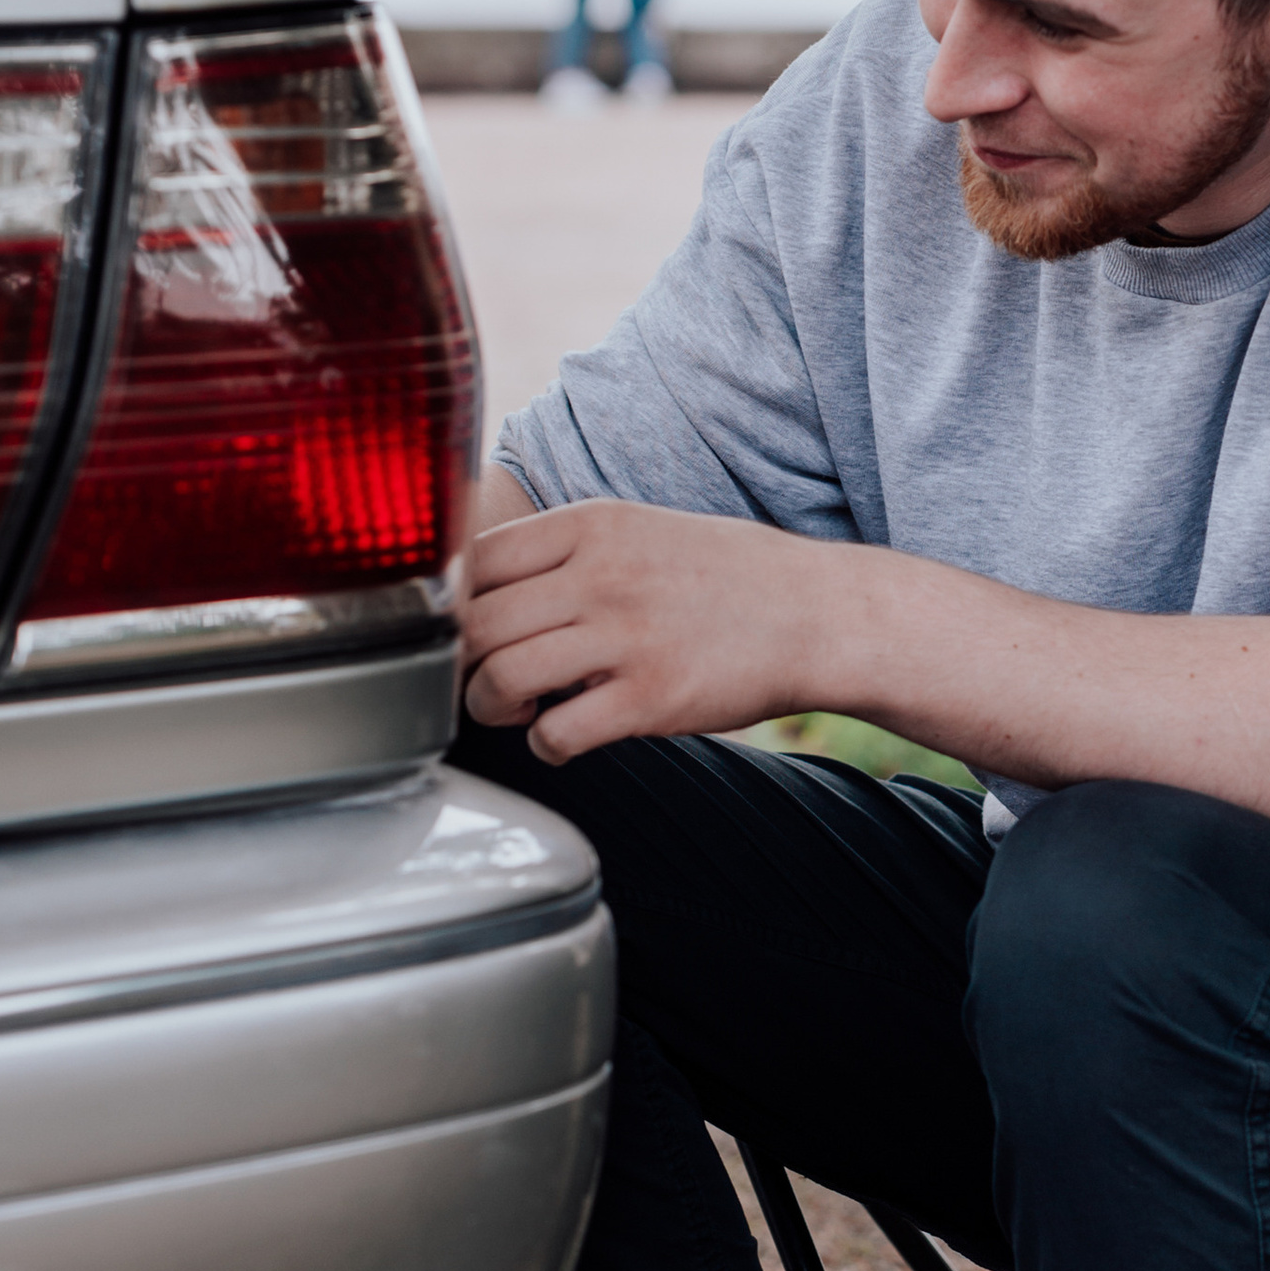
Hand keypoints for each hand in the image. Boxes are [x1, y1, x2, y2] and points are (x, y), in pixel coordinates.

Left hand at [460, 501, 832, 760]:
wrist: (819, 613)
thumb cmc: (727, 576)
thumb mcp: (640, 532)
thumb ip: (565, 553)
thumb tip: (477, 589)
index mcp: (593, 525)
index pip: (474, 559)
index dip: (450, 603)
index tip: (462, 630)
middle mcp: (602, 575)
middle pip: (474, 623)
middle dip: (462, 663)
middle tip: (485, 678)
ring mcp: (627, 636)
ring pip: (500, 678)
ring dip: (492, 707)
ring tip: (518, 710)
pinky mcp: (651, 698)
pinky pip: (555, 733)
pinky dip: (543, 745)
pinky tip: (563, 736)